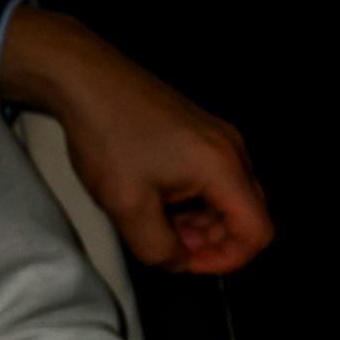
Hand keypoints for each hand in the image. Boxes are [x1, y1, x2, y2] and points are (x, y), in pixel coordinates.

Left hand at [0, 4, 273, 273]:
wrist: (82, 77)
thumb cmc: (106, 136)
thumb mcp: (127, 207)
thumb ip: (159, 249)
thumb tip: (177, 261)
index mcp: (224, 168)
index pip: (257, 232)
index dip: (228, 260)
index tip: (187, 261)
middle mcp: (232, 150)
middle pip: (248, 215)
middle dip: (213, 240)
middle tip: (169, 241)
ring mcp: (219, 136)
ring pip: (229, 198)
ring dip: (200, 221)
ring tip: (156, 218)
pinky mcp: (201, 131)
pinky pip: (213, 178)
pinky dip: (193, 199)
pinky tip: (157, 196)